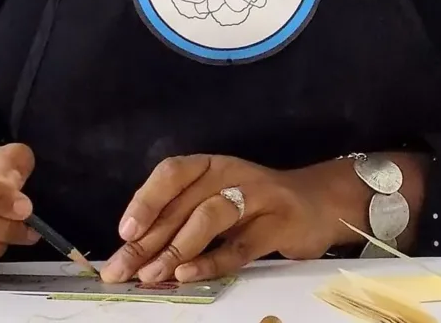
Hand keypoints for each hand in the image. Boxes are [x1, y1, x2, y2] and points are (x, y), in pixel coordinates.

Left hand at [99, 154, 353, 284]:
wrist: (319, 204)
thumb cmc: (256, 205)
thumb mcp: (216, 200)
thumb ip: (179, 219)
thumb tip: (133, 252)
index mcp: (210, 165)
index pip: (171, 173)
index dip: (145, 200)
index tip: (124, 232)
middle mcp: (231, 174)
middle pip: (183, 203)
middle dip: (148, 240)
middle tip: (121, 270)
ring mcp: (257, 197)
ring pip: (209, 217)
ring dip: (176, 248)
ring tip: (151, 274)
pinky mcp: (278, 225)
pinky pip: (240, 246)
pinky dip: (211, 261)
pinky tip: (188, 274)